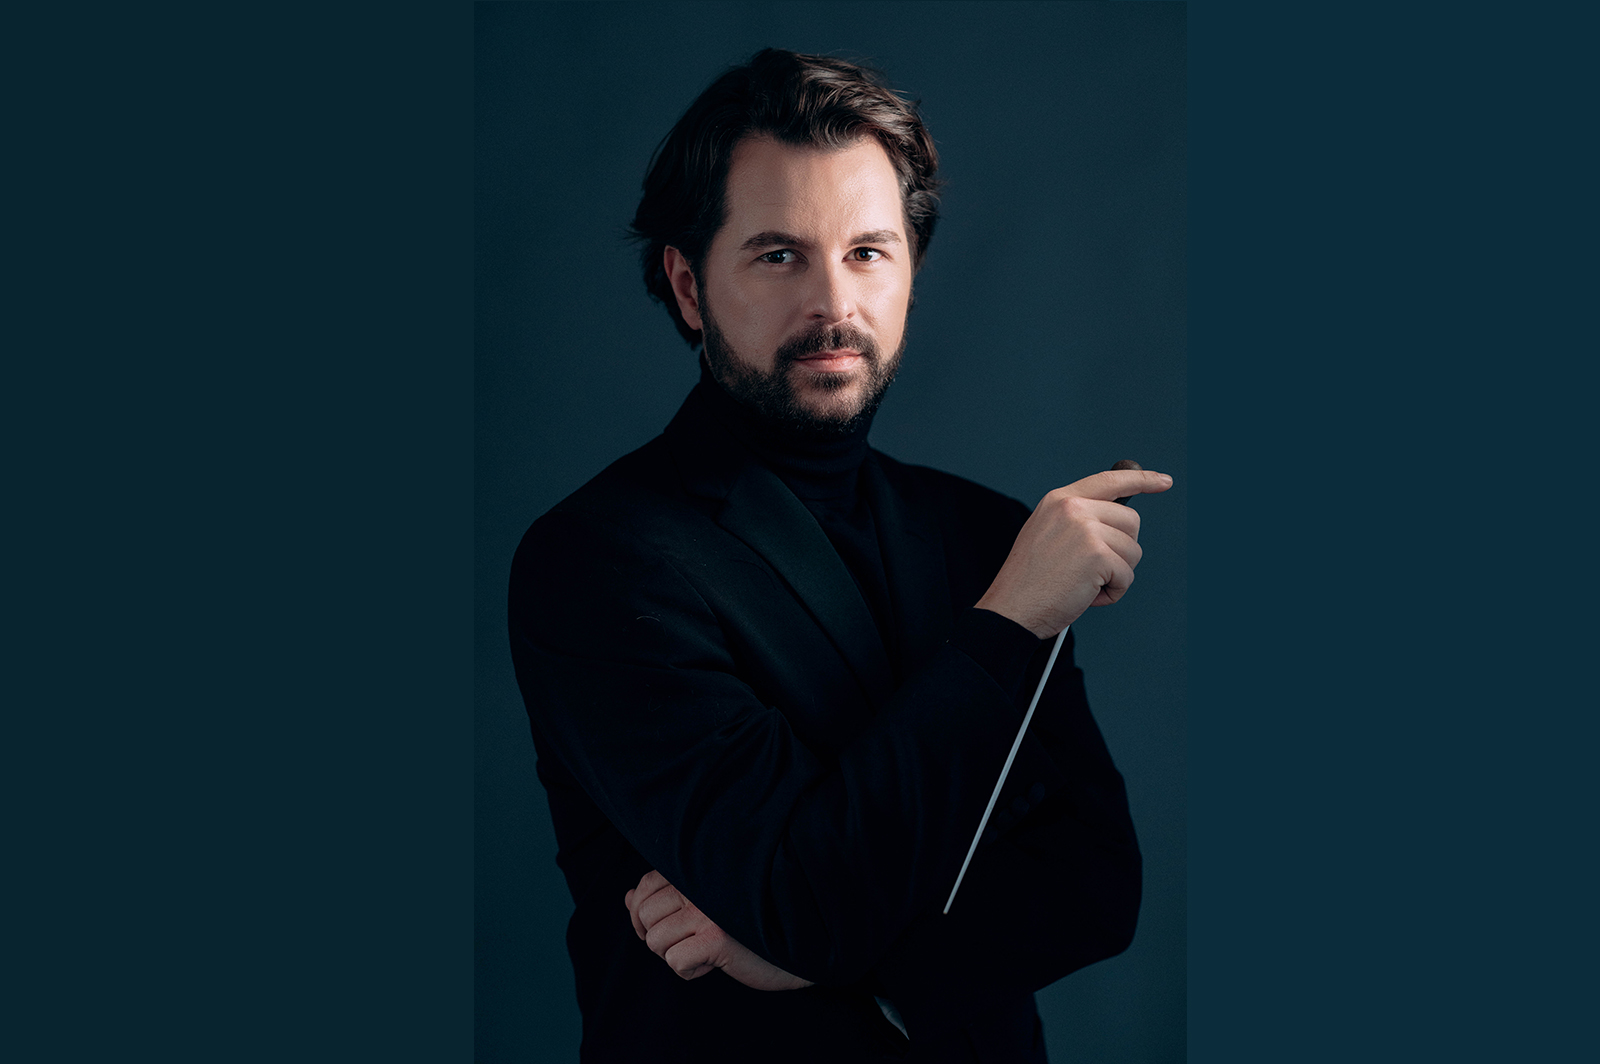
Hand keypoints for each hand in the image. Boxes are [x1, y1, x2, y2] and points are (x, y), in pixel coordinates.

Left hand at [624, 870, 813, 991]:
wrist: (798, 941)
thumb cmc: (748, 922)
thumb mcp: (703, 904)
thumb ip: (665, 897)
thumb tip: (628, 898)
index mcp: (696, 870)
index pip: (645, 886)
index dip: (642, 913)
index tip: (662, 927)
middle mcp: (699, 884)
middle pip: (643, 915)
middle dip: (656, 937)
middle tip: (686, 942)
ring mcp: (707, 911)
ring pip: (655, 941)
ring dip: (675, 954)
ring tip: (705, 949)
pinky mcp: (716, 939)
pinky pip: (675, 961)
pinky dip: (689, 971)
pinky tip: (712, 963)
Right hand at [976, 467, 1171, 637]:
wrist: (1011, 609)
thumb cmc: (1028, 582)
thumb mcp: (1047, 534)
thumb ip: (1078, 520)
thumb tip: (1118, 523)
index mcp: (1059, 500)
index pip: (1109, 481)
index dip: (1141, 479)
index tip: (1162, 482)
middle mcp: (1073, 508)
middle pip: (1130, 521)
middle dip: (1121, 549)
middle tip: (1092, 569)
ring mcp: (1085, 529)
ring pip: (1133, 550)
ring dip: (1116, 574)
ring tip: (1084, 584)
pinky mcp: (1097, 554)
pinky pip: (1127, 575)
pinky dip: (1113, 592)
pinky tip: (1087, 595)